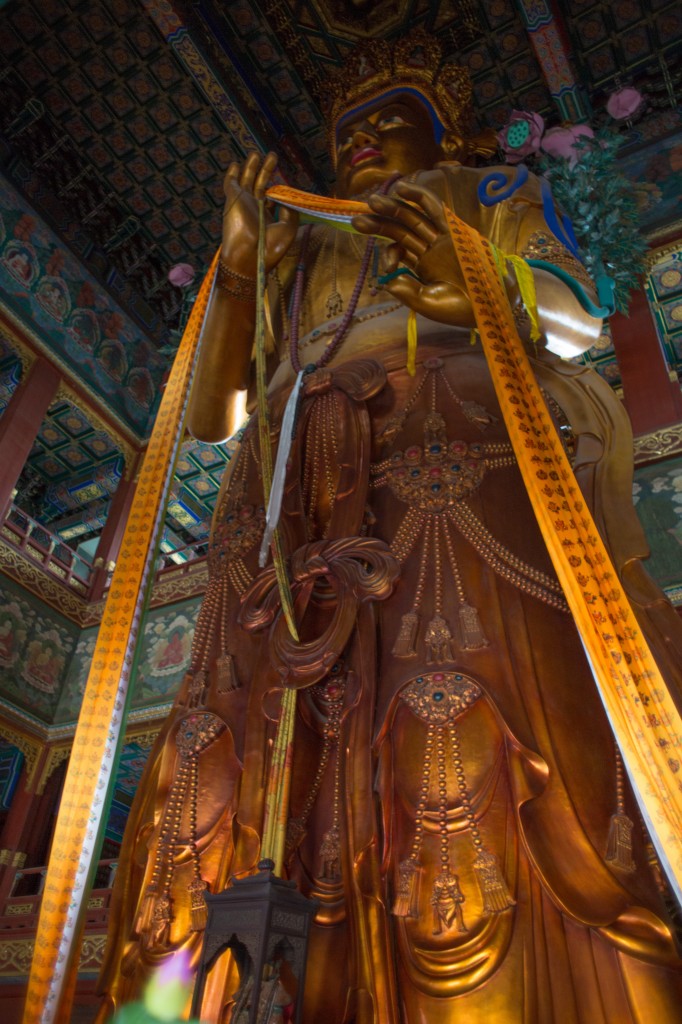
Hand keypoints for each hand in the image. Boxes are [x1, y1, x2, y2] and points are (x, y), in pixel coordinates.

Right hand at [221, 152, 297, 278]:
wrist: (249, 256)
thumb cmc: (269, 247)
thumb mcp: (288, 228)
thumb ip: (290, 210)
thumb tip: (287, 197)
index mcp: (267, 217)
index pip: (271, 197)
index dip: (277, 187)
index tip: (283, 177)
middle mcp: (254, 209)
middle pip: (260, 184)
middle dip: (266, 170)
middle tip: (272, 156)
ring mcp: (243, 203)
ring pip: (246, 180)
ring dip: (251, 166)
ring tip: (256, 153)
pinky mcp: (233, 199)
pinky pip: (231, 183)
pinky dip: (233, 174)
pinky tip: (236, 164)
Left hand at [351, 180, 473, 326]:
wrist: (492, 305)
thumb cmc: (462, 308)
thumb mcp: (427, 303)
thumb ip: (406, 291)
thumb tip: (385, 280)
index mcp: (422, 267)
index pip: (398, 252)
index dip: (387, 255)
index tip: (386, 267)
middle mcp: (429, 250)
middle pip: (400, 231)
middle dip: (378, 224)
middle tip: (357, 220)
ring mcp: (441, 238)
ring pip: (412, 218)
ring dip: (392, 208)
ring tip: (372, 201)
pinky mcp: (454, 230)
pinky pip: (434, 208)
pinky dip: (418, 196)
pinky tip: (401, 188)